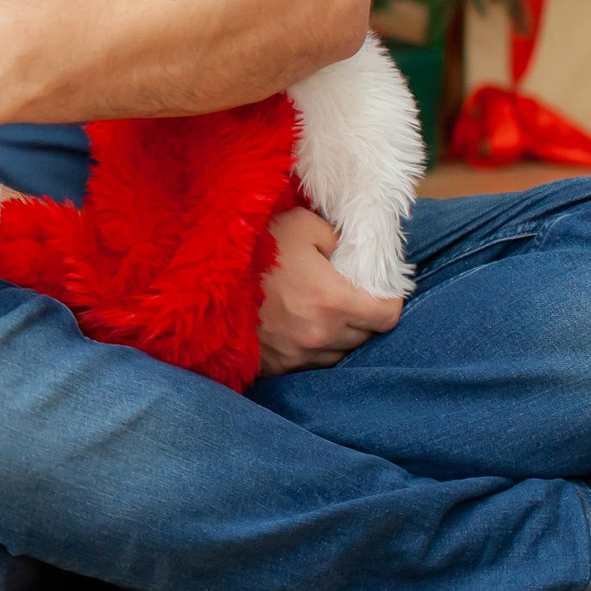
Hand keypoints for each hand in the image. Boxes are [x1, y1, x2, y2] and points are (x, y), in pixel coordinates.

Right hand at [256, 207, 402, 376]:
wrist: (202, 276)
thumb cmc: (254, 247)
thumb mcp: (302, 224)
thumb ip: (338, 240)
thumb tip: (351, 254)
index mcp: (335, 301)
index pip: (387, 316)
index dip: (389, 302)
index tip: (381, 292)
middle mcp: (321, 335)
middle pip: (365, 336)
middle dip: (362, 317)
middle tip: (348, 297)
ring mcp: (298, 355)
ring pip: (338, 353)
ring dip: (337, 336)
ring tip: (320, 313)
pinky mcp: (276, 366)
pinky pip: (309, 364)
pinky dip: (310, 348)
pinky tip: (298, 327)